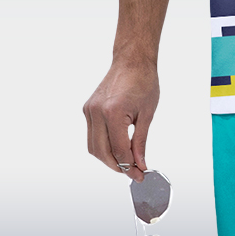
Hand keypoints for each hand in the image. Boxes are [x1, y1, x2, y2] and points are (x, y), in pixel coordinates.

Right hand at [82, 58, 158, 182]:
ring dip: (108, 159)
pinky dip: (103, 146)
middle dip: (117, 167)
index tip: (140, 174)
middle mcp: (96, 112)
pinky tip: (116, 148)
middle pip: (102, 153)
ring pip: (93, 147)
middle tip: (133, 172)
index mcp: (113, 112)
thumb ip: (140, 142)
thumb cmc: (143, 81)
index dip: (130, 166)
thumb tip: (140, 163)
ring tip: (126, 163)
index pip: (119, 150)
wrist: (132, 61)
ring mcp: (89, 110)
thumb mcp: (147, 114)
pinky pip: (92, 135)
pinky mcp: (87, 109)